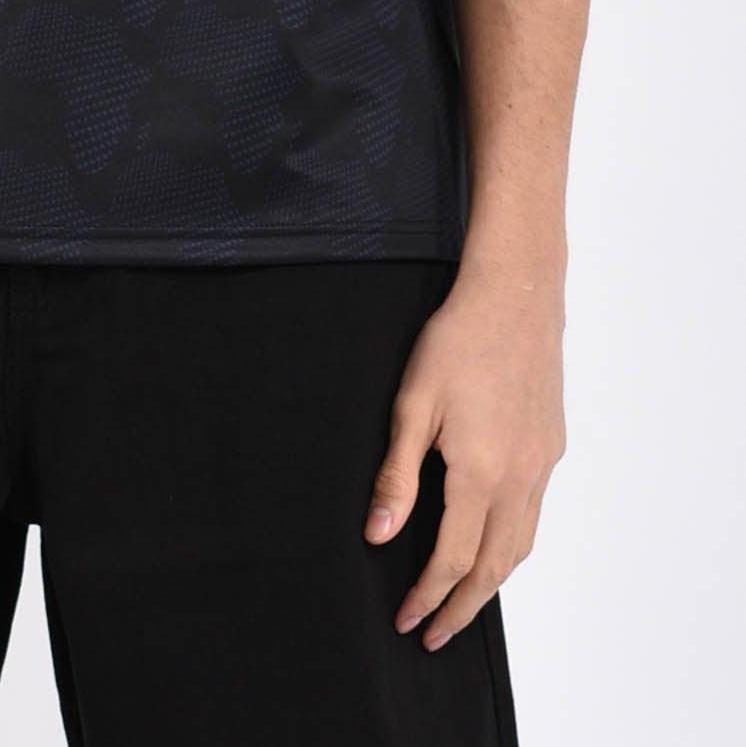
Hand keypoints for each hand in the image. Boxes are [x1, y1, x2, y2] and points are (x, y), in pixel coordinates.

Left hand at [363, 257, 566, 649]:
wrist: (515, 296)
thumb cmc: (457, 341)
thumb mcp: (412, 404)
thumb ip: (397, 475)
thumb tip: (379, 534)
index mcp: (480, 474)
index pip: (452, 559)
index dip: (428, 596)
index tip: (407, 621)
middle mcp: (519, 478)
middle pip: (493, 568)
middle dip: (462, 608)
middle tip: (434, 633)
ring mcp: (541, 464)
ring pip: (520, 546)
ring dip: (491, 582)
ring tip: (462, 602)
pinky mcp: (551, 446)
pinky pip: (534, 514)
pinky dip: (513, 545)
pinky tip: (495, 541)